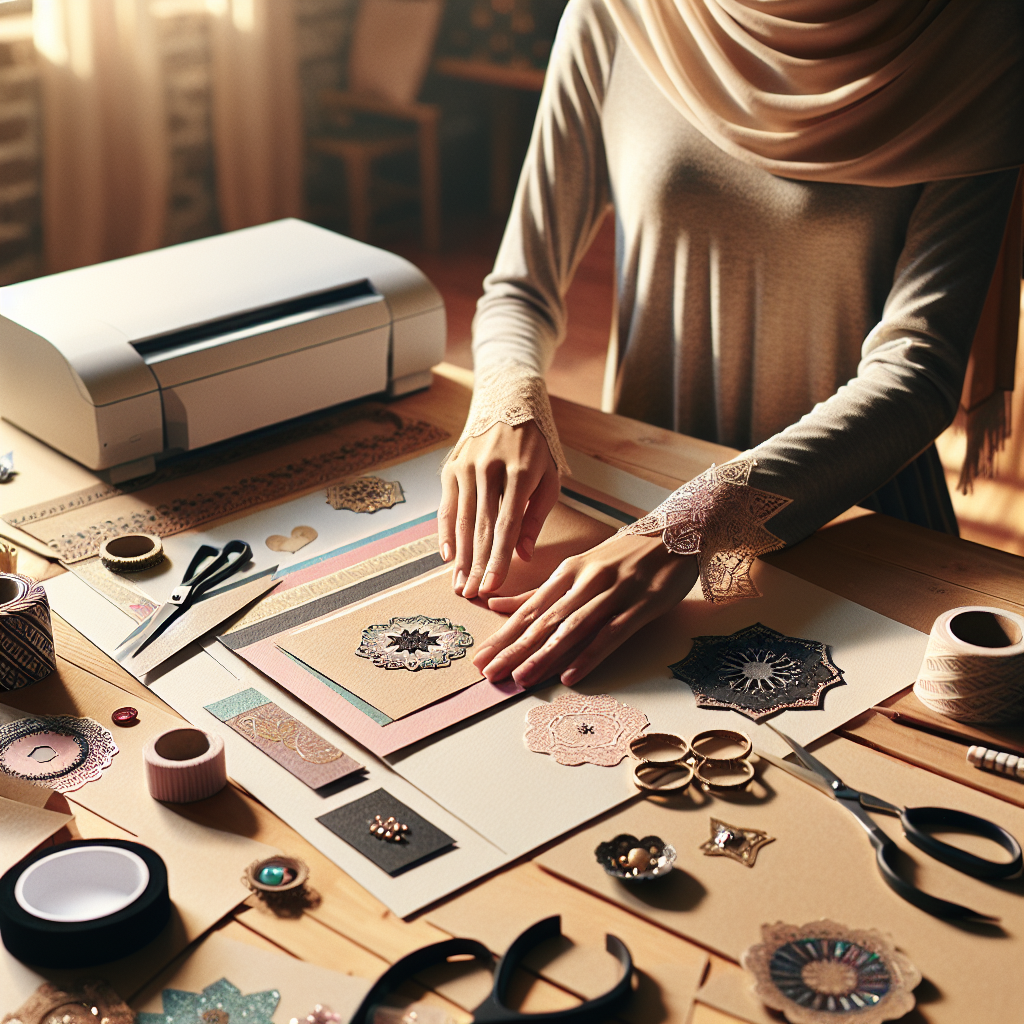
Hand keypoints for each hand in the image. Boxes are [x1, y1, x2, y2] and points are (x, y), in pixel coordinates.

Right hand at [439, 420, 559, 599]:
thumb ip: (536, 517)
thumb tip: (523, 554)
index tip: (493, 586)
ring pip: (462, 520)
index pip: (507, 525)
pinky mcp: (451, 467)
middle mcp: (489, 468)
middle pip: (482, 527)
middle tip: (472, 595)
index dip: (499, 559)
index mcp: (520, 472)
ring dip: (460, 556)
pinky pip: (447, 507)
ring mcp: (466, 466)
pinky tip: (447, 557)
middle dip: (477, 565)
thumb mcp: (549, 477)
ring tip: (459, 584)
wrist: (508, 404)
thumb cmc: (535, 449)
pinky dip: (446, 533)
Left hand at [473, 533, 698, 686]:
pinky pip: (610, 634)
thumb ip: (541, 591)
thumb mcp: (580, 567)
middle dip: (513, 649)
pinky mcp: (640, 605)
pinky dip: (588, 655)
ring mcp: (613, 593)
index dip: (503, 636)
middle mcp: (586, 581)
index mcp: (568, 571)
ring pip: (572, 629)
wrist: (678, 532)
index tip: (480, 658)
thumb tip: (496, 606)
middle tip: (489, 673)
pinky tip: (570, 675)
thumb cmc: (625, 555)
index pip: (528, 609)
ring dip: (544, 655)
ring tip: (520, 678)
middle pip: (544, 621)